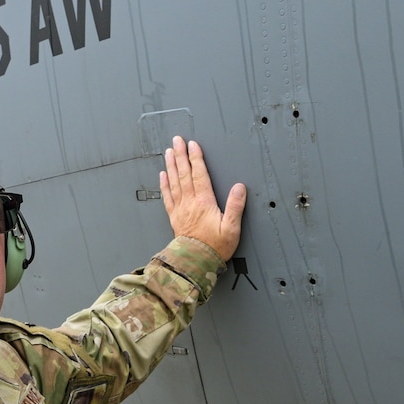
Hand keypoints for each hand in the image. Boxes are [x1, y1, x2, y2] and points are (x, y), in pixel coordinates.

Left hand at [160, 135, 245, 260]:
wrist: (196, 262)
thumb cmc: (215, 247)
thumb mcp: (232, 228)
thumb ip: (235, 206)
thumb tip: (239, 188)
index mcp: (204, 203)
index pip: (199, 175)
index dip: (196, 158)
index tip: (193, 145)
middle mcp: (190, 203)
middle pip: (184, 174)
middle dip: (181, 155)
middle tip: (177, 140)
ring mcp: (180, 209)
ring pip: (174, 182)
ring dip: (171, 165)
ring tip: (169, 152)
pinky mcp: (174, 217)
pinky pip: (167, 196)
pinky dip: (164, 184)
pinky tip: (163, 175)